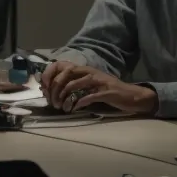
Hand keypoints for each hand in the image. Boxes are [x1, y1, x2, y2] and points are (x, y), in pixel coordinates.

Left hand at [37, 61, 157, 114]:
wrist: (131, 96)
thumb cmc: (108, 91)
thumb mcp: (91, 84)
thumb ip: (75, 84)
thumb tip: (54, 90)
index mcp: (85, 69)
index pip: (61, 67)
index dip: (50, 77)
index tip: (45, 91)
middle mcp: (90, 72)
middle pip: (65, 75)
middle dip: (55, 90)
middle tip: (53, 102)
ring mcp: (98, 81)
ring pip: (73, 85)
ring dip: (64, 98)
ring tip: (62, 107)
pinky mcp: (105, 92)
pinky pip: (87, 97)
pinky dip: (78, 103)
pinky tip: (74, 109)